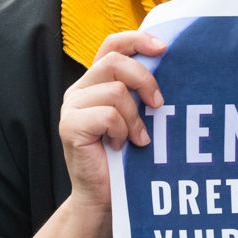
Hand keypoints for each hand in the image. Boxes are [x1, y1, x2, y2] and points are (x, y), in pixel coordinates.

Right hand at [58, 30, 164, 212]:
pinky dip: (122, 131)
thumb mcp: (136, 116)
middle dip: (144, 80)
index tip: (163, 48)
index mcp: (94, 82)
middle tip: (158, 105)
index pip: (112, 45)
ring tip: (136, 138)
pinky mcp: (69, 125)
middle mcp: (79, 89)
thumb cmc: (125, 158)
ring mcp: (71, 107)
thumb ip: (140, 91)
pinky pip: (108, 115)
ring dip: (134, 118)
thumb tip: (168, 65)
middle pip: (115, 62)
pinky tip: (120, 146)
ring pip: (114, 91)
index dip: (137, 40)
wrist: (104, 197)